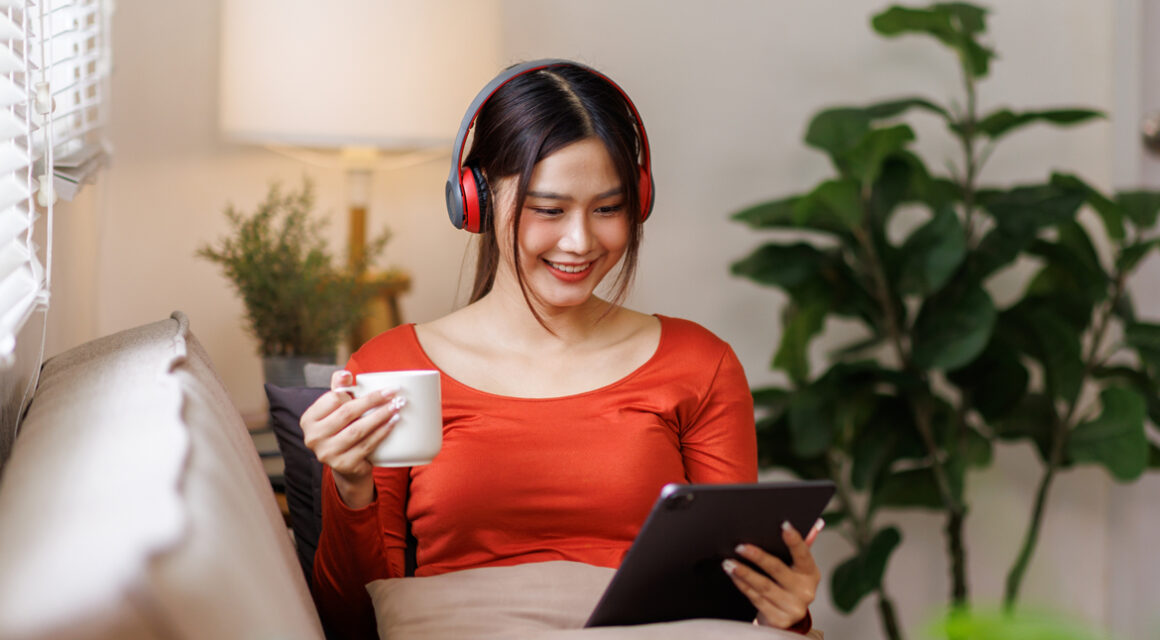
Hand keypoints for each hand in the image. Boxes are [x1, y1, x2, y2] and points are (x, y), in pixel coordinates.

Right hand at [300, 370, 404, 507]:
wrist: (346, 465)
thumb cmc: (342, 429)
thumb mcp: (336, 408)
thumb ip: (339, 388)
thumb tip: (345, 374)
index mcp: (309, 419)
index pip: (333, 398)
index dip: (355, 390)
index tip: (380, 387)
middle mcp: (313, 437)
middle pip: (347, 413)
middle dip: (374, 400)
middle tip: (394, 393)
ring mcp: (327, 453)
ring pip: (358, 429)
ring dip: (380, 416)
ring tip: (396, 406)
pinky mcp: (344, 465)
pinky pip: (367, 445)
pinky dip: (382, 432)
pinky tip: (393, 423)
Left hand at [722, 518, 823, 629]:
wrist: (786, 620)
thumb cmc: (789, 586)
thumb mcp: (798, 568)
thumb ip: (802, 546)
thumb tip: (816, 524)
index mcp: (810, 574)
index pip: (804, 554)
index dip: (795, 540)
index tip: (784, 525)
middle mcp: (804, 591)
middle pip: (778, 570)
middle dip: (758, 557)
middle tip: (740, 547)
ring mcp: (792, 607)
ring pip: (764, 586)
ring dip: (744, 572)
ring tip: (729, 562)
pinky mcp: (778, 619)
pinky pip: (756, 599)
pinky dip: (742, 585)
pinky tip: (733, 576)